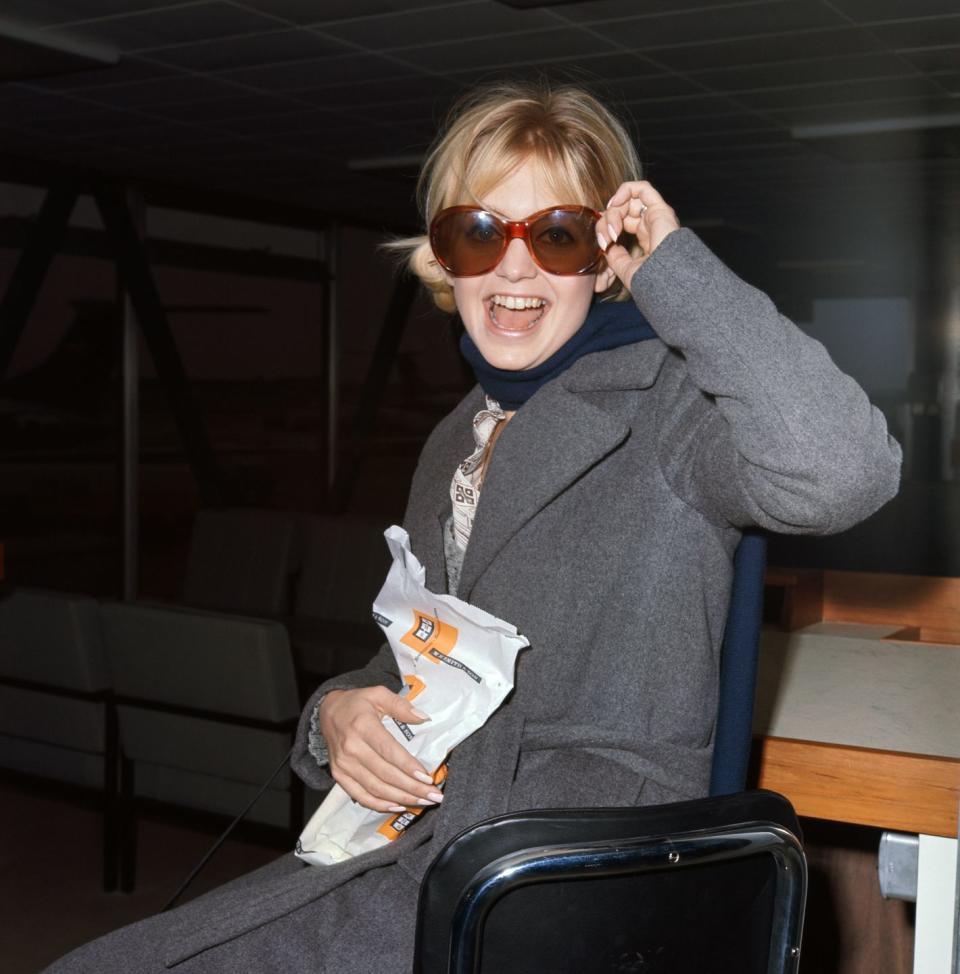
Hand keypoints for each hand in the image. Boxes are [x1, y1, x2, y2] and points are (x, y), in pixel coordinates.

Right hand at [318, 686, 442, 812]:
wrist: (328, 711)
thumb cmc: (356, 703)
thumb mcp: (378, 694)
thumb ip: (401, 705)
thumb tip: (424, 718)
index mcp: (362, 726)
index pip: (389, 751)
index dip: (409, 767)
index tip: (427, 777)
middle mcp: (351, 748)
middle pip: (385, 774)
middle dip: (412, 788)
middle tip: (433, 795)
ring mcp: (343, 764)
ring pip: (375, 789)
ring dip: (401, 798)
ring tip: (422, 801)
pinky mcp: (339, 775)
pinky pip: (360, 795)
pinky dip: (379, 804)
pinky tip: (397, 805)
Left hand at [596, 180, 679, 287]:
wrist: (665, 280)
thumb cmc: (650, 281)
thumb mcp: (625, 269)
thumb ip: (615, 256)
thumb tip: (607, 246)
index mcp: (645, 238)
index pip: (621, 223)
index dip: (606, 228)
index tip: (603, 245)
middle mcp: (651, 225)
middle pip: (621, 211)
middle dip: (606, 222)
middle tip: (605, 238)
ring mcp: (655, 216)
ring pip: (628, 201)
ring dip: (613, 211)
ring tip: (613, 229)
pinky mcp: (660, 209)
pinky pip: (642, 188)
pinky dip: (624, 191)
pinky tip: (616, 204)